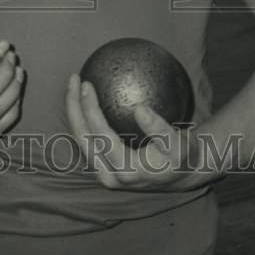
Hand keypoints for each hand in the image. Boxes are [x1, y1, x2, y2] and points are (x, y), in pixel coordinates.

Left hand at [65, 74, 212, 191]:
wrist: (181, 175)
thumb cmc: (181, 156)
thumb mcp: (179, 145)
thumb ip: (160, 129)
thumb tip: (139, 109)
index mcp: (126, 170)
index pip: (101, 136)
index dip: (90, 110)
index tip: (87, 83)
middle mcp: (110, 176)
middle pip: (82, 138)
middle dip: (73, 107)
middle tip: (74, 78)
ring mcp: (104, 174)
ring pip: (80, 139)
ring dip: (74, 111)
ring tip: (73, 83)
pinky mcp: (103, 168)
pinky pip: (87, 139)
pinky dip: (82, 118)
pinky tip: (83, 96)